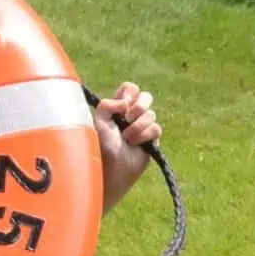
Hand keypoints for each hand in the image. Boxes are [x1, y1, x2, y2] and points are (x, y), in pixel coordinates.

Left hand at [93, 82, 161, 212]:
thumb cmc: (100, 145)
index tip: (123, 103)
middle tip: (127, 118)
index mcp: (117, 107)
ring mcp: (143, 126)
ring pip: (151, 114)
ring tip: (126, 138)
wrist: (111, 167)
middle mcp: (131, 114)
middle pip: (146, 96)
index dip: (129, 92)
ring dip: (137, 126)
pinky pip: (156, 128)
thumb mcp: (98, 121)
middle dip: (139, 106)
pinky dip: (144, 135)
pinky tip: (135, 144)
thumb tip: (126, 103)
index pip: (130, 89)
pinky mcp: (152, 138)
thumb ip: (107, 105)